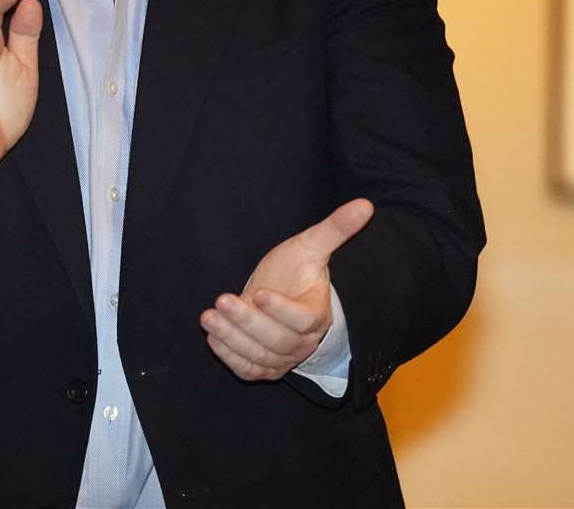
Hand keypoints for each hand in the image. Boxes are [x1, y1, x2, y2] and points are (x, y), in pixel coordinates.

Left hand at [199, 199, 373, 381]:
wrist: (287, 296)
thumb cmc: (299, 270)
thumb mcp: (313, 246)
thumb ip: (336, 228)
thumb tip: (365, 204)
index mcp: (316, 314)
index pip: (302, 320)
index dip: (282, 311)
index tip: (259, 293)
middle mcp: (302, 342)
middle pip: (278, 341)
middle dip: (247, 322)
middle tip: (221, 300)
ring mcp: (283, 357)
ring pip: (260, 357)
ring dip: (232, 338)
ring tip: (208, 317)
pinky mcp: (264, 366)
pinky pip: (248, 369)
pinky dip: (229, 357)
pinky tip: (213, 336)